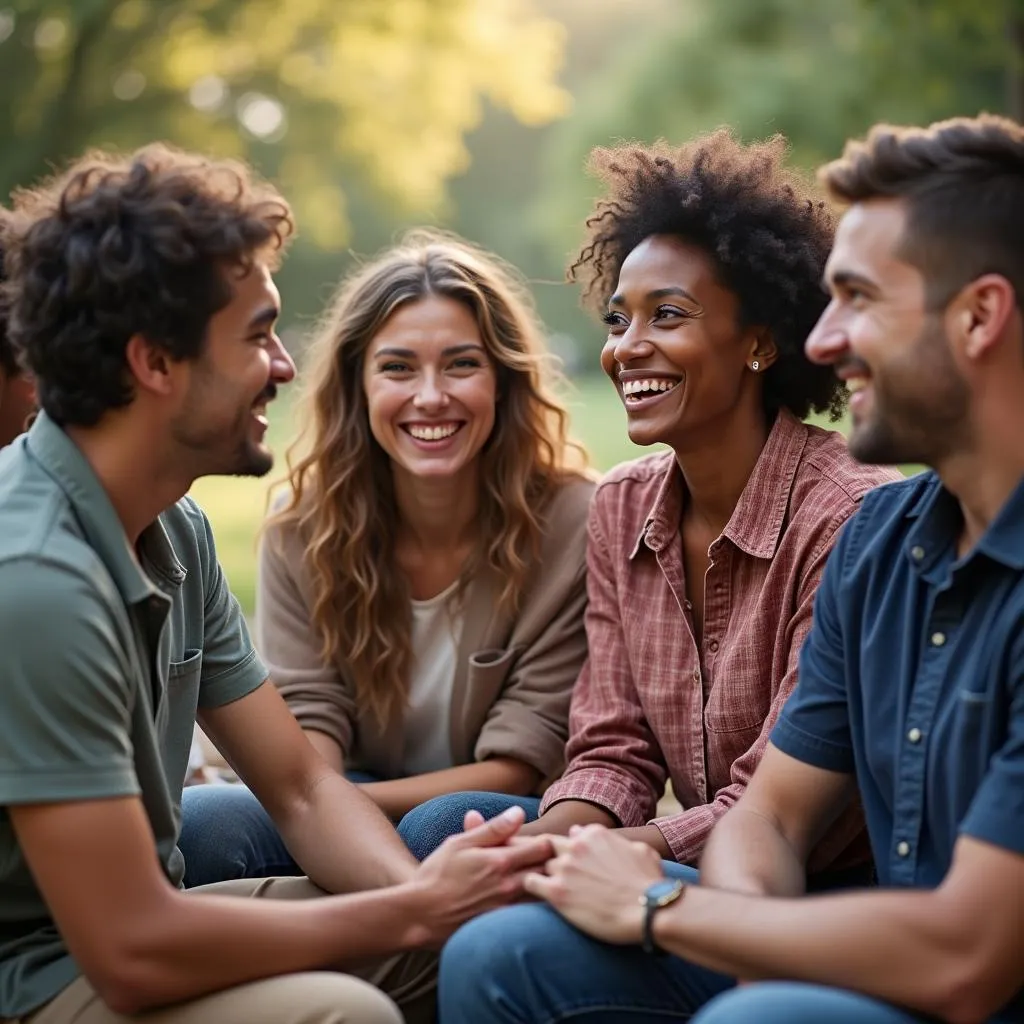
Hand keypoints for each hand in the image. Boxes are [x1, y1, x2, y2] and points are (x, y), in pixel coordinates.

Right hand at [409, 806, 553, 945]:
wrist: (420, 915)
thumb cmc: (437, 875)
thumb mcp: (460, 843)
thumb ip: (492, 829)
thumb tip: (519, 812)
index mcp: (501, 861)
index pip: (544, 847)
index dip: (548, 840)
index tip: (543, 839)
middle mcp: (510, 886)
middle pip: (549, 871)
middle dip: (552, 861)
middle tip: (546, 857)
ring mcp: (508, 908)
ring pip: (542, 892)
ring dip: (544, 882)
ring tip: (539, 876)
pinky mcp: (503, 925)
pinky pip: (529, 912)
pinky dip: (533, 901)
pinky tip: (526, 897)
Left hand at [523, 824, 664, 943]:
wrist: (651, 910)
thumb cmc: (650, 883)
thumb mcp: (639, 849)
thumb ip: (613, 839)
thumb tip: (590, 833)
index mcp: (595, 834)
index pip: (571, 836)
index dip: (570, 850)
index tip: (572, 863)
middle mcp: (576, 845)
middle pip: (551, 847)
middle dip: (550, 858)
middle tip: (550, 873)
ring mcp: (565, 867)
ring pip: (541, 865)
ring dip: (545, 876)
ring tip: (549, 891)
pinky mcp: (557, 891)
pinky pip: (530, 883)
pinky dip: (530, 888)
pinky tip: (539, 897)